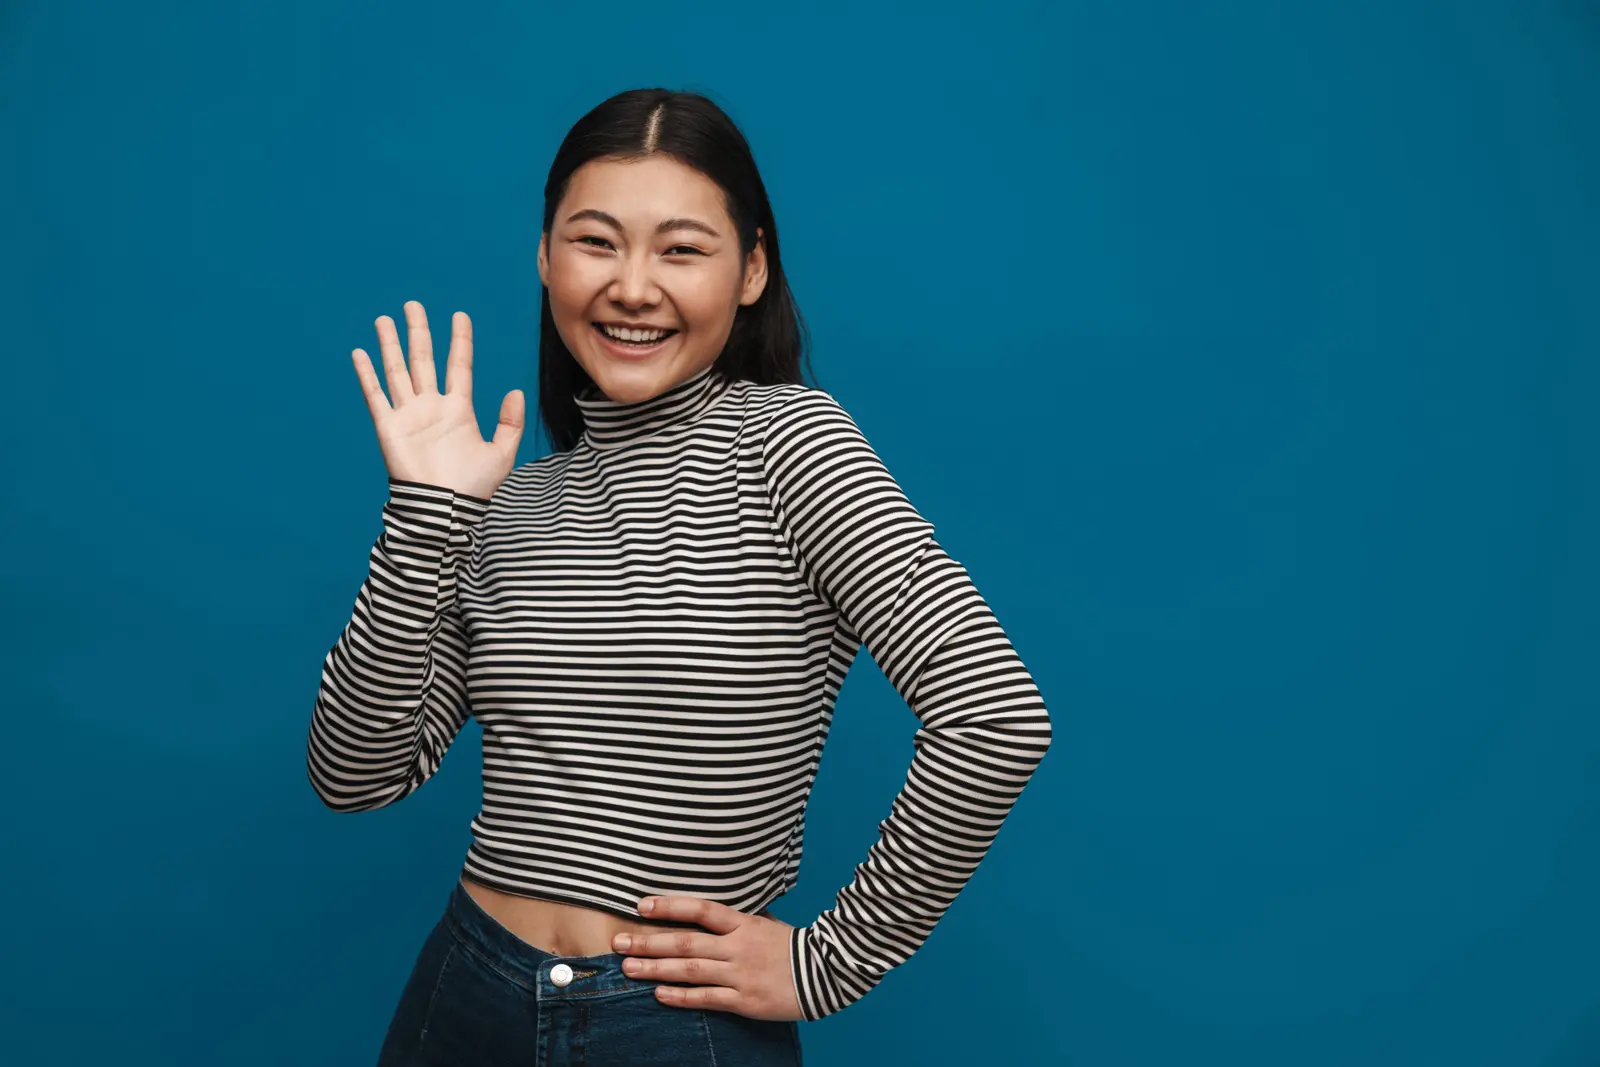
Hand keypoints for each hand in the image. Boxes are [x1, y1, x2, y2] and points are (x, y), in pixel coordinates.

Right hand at [351, 301, 523, 500]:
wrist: (444, 510)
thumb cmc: (473, 487)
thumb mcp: (502, 453)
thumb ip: (510, 422)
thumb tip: (515, 391)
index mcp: (458, 410)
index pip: (459, 366)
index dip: (460, 341)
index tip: (460, 315)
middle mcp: (431, 407)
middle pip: (424, 360)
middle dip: (419, 332)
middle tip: (414, 305)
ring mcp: (409, 415)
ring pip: (397, 371)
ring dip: (390, 345)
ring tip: (384, 319)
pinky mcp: (388, 427)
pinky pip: (376, 395)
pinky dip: (367, 375)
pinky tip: (360, 352)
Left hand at [613, 896, 802, 1021]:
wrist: (830, 973)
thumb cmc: (795, 946)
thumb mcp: (767, 924)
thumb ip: (739, 920)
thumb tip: (712, 913)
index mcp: (744, 923)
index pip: (701, 910)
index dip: (669, 906)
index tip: (641, 906)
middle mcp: (738, 946)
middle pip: (686, 941)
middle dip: (648, 941)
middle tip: (618, 942)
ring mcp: (740, 974)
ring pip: (690, 969)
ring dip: (656, 968)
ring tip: (628, 968)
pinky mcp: (745, 1000)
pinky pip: (707, 998)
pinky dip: (681, 996)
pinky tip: (659, 994)